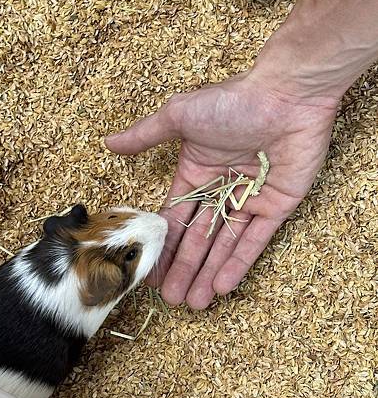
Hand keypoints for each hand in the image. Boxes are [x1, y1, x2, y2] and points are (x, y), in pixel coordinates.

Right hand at [106, 71, 338, 308]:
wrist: (289, 94)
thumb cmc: (234, 101)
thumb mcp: (181, 115)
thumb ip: (146, 135)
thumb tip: (108, 143)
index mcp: (196, 174)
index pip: (176, 218)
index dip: (163, 246)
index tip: (150, 272)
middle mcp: (220, 191)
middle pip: (199, 239)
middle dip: (185, 270)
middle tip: (172, 300)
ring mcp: (249, 201)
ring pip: (224, 245)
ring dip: (209, 274)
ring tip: (193, 303)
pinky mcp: (277, 207)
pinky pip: (255, 241)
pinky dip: (238, 263)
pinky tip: (222, 287)